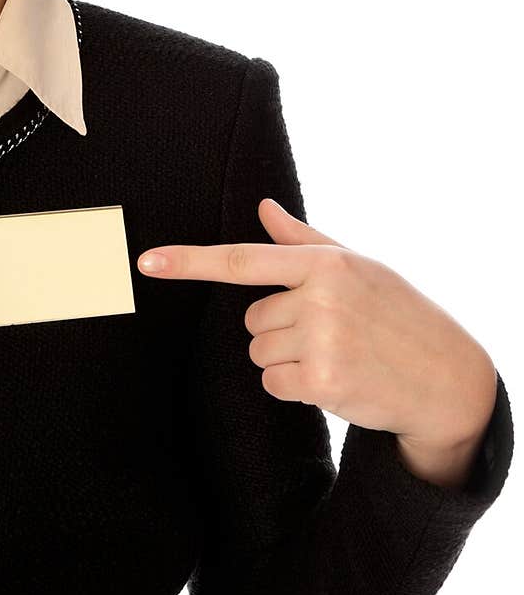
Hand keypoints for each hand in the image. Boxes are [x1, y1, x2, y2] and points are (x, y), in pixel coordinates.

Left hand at [137, 198, 497, 448]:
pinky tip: (334, 379)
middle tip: (329, 334)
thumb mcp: (360, 267)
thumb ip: (305, 241)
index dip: (191, 261)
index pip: (244, 259)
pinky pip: (273, 383)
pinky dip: (294, 386)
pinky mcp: (322, 379)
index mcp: (325, 262)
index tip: (147, 261)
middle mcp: (321, 296)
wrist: (446, 376)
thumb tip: (264, 208)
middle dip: (279, 330)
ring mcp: (322, 339)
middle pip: (252, 319)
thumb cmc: (398, 313)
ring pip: (260, 353)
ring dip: (287, 360)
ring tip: (336, 355)